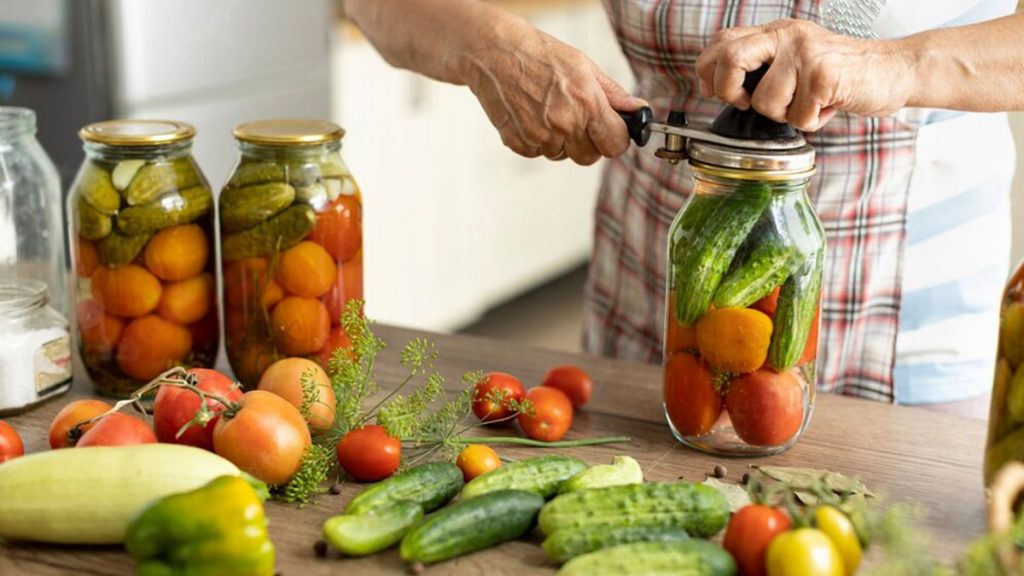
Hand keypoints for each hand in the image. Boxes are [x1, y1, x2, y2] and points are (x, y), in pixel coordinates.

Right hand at [458, 20, 645, 164]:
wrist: (494, 53)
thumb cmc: (538, 54)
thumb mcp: (583, 66)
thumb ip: (613, 94)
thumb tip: (637, 110)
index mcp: (586, 103)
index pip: (615, 144)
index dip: (615, 138)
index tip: (611, 131)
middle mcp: (564, 124)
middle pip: (589, 157)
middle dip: (588, 143)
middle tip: (579, 120)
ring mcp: (539, 137)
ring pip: (562, 156)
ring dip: (561, 141)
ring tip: (550, 110)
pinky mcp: (518, 144)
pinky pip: (539, 153)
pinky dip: (539, 140)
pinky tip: (533, 115)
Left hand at [695, 19, 913, 130]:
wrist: (892, 70)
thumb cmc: (840, 74)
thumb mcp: (796, 60)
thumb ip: (763, 66)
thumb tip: (719, 88)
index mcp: (775, 32)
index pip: (722, 41)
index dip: (708, 71)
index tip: (717, 93)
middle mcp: (787, 35)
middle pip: (730, 58)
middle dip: (727, 91)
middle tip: (744, 103)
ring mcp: (805, 53)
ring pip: (764, 101)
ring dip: (784, 116)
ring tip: (807, 104)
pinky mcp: (824, 75)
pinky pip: (797, 117)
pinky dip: (811, 123)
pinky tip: (827, 108)